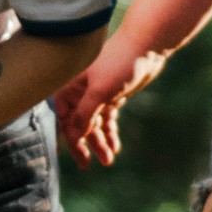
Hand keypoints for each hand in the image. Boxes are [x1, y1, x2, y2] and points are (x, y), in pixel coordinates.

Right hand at [52, 49, 167, 168]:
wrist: (147, 46)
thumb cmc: (118, 63)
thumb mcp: (99, 91)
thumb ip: (84, 113)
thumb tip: (74, 134)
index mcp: (70, 86)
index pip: (65, 118)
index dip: (69, 138)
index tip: (77, 158)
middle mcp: (80, 91)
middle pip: (78, 124)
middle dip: (84, 144)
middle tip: (87, 166)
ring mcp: (97, 94)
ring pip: (94, 123)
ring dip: (100, 142)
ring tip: (109, 160)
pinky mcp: (112, 95)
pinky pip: (107, 118)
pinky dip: (110, 132)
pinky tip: (115, 147)